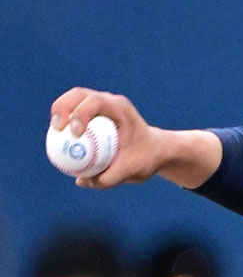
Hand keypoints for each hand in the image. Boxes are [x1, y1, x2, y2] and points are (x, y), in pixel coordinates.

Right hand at [49, 88, 220, 188]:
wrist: (154, 151)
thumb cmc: (146, 158)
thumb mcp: (134, 170)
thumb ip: (110, 177)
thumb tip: (81, 181)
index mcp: (121, 109)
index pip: (96, 101)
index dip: (80, 112)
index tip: (75, 132)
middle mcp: (109, 102)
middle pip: (78, 95)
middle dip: (62, 108)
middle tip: (57, 129)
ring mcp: (100, 106)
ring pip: (72, 101)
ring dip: (59, 112)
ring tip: (54, 133)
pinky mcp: (93, 114)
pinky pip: (73, 113)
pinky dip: (64, 122)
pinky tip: (58, 139)